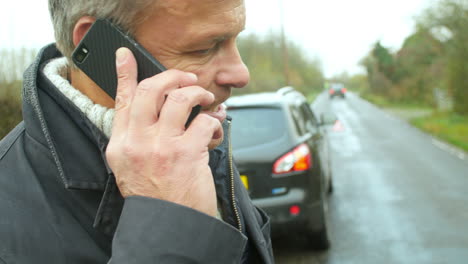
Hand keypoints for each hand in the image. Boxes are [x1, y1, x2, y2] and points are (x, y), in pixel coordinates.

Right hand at [105, 48, 221, 216]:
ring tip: (206, 100)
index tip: (126, 54)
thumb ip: (138, 138)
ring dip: (198, 94)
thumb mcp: (133, 167)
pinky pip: (203, 122)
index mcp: (121, 144)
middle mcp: (137, 142)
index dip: (125, 72)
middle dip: (172, 76)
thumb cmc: (156, 196)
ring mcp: (160, 147)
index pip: (122, 100)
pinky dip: (213, 122)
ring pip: (179, 99)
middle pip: (150, 90)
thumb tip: (158, 109)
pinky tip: (214, 129)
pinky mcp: (186, 154)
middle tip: (186, 79)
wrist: (168, 226)